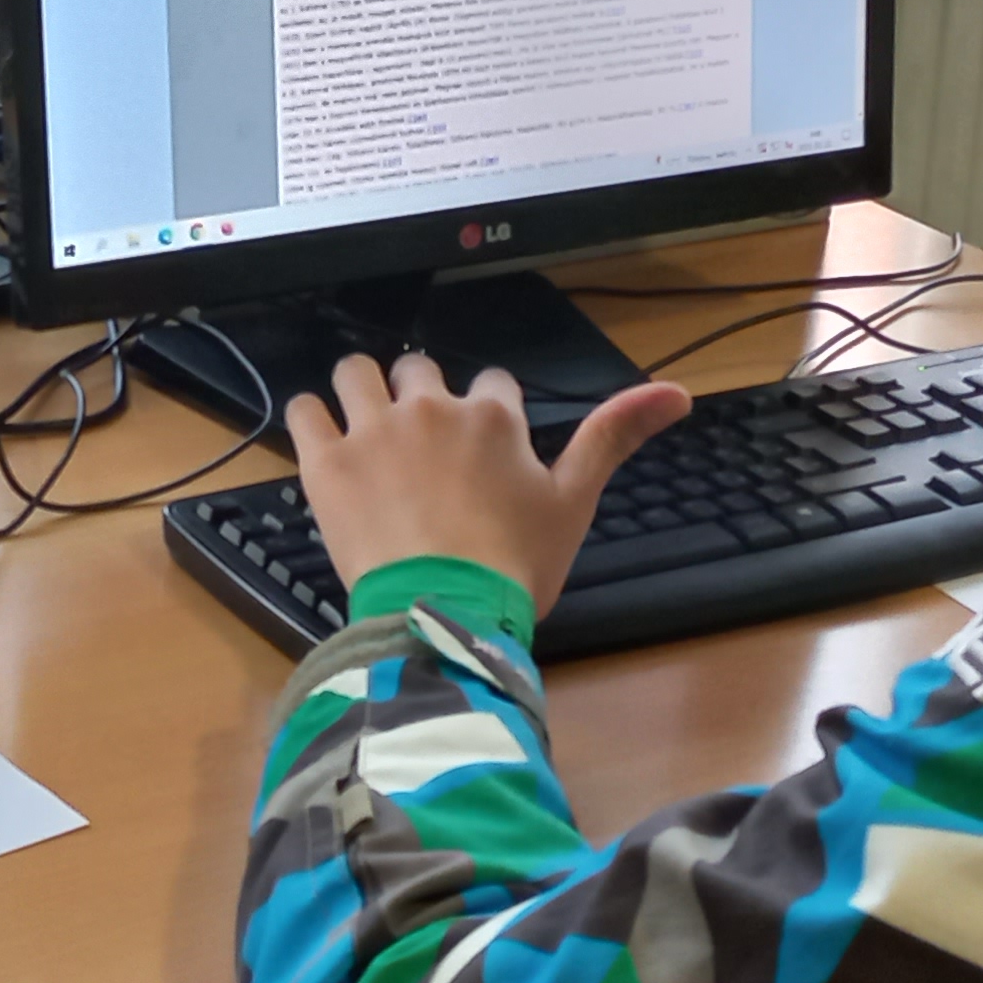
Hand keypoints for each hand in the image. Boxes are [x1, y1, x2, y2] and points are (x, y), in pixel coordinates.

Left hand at [281, 355, 691, 616]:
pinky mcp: (325, 461)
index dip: (486, 410)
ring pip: (355, 373)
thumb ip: (615, 437)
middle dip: (419, 395)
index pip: (491, 383)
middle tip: (417, 443)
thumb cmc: (514, 565)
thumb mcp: (574, 501)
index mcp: (493, 416)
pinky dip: (310, 419)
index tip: (480, 446)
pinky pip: (304, 410)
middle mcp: (431, 407)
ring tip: (364, 427)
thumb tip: (678, 391)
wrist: (444, 612)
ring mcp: (373, 430)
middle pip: (418, 369)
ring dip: (359, 390)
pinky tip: (320, 440)